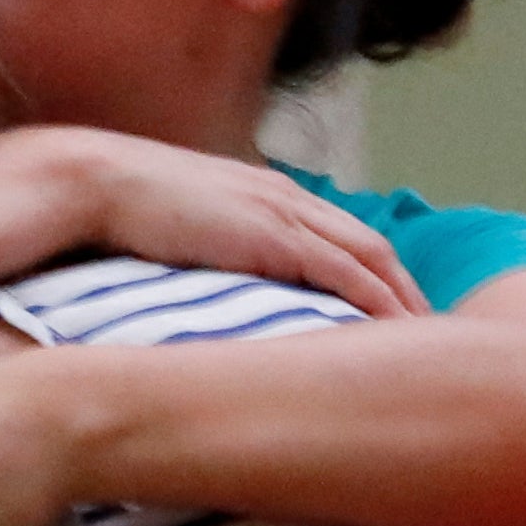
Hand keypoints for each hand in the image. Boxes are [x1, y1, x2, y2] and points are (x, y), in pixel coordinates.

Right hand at [52, 132, 425, 320]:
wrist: (92, 181)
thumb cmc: (122, 210)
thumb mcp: (182, 229)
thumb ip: (210, 250)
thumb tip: (213, 287)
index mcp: (268, 195)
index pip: (342, 235)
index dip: (376, 273)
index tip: (396, 311)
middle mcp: (288, 199)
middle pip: (373, 245)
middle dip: (407, 289)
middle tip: (433, 335)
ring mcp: (284, 214)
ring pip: (371, 257)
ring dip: (404, 299)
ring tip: (429, 343)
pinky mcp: (274, 237)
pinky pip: (345, 272)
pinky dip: (377, 301)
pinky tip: (396, 333)